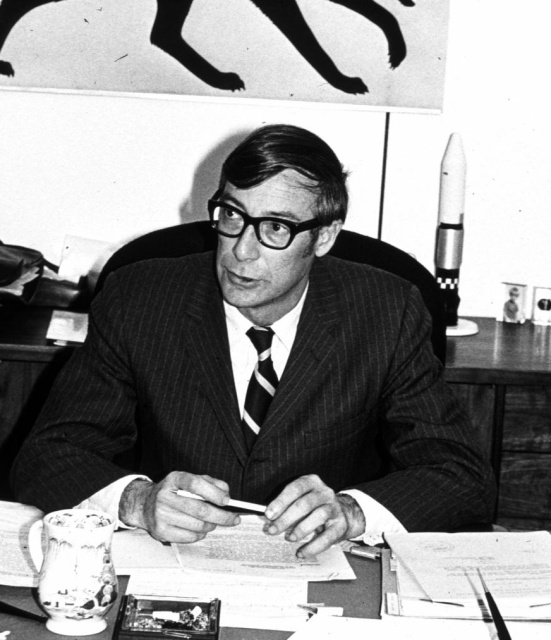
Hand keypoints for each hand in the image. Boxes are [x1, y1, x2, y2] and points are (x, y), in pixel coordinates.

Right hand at [118, 472, 240, 542]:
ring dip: (211, 525)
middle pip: (200, 510)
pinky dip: (200, 534)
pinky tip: (200, 529)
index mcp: (174, 479)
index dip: (214, 493)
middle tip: (234, 519)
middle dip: (221, 516)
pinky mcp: (161, 531)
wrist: (145, 505)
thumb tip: (226, 494)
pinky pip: (189, 537)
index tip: (227, 500)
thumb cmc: (175, 492)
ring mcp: (161, 515)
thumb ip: (211, 483)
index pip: (196, 484)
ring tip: (214, 522)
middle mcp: (165, 496)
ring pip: (197, 526)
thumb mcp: (191, 480)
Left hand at [263, 475, 365, 557]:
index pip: (295, 488)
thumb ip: (287, 506)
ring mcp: (334, 508)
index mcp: (312, 482)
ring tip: (289, 538)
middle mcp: (324, 492)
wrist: (344, 514)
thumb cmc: (315, 507)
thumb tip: (270, 520)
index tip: (268, 514)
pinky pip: (327, 536)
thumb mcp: (302, 499)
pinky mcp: (341, 524)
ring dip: (301, 529)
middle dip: (286, 518)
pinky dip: (313, 546)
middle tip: (273, 530)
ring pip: (318, 516)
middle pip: (304, 504)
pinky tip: (301, 552)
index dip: (281, 501)